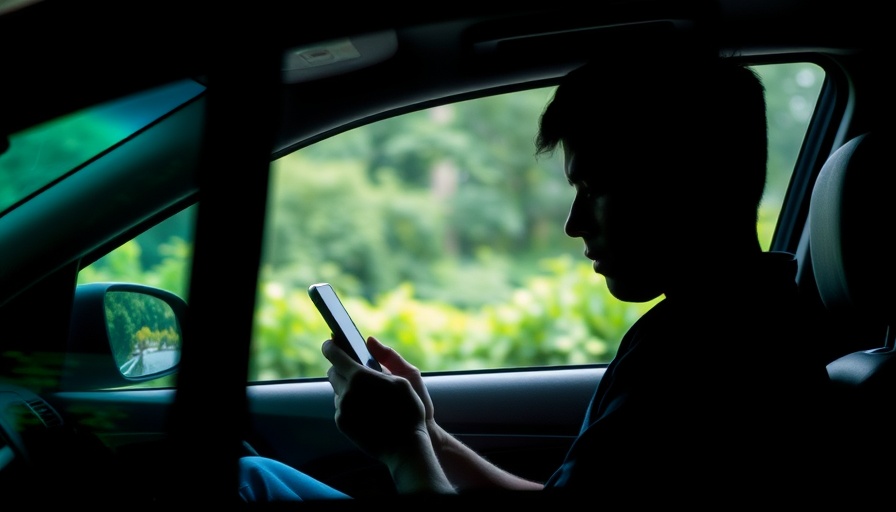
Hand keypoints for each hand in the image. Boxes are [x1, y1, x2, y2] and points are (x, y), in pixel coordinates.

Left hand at [323, 336, 429, 459]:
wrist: (405, 447)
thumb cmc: (409, 411)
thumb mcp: (404, 378)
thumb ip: (385, 356)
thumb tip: (370, 341)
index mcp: (360, 377)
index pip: (335, 355)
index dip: (331, 346)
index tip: (330, 342)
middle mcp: (346, 392)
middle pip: (333, 372)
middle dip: (341, 368)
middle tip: (355, 369)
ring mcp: (342, 410)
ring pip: (337, 390)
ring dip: (347, 387)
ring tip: (366, 393)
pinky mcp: (341, 424)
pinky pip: (341, 407)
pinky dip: (349, 403)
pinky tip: (366, 408)